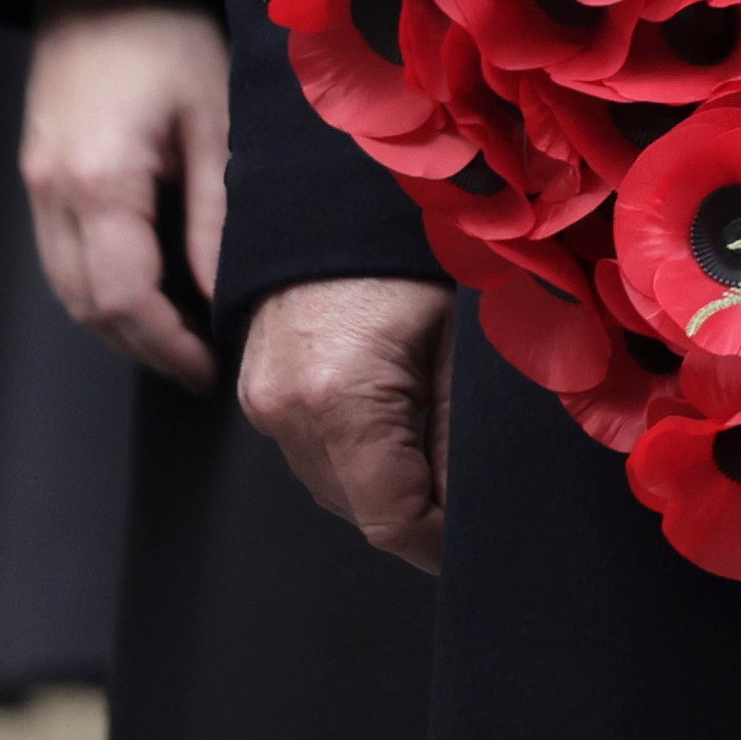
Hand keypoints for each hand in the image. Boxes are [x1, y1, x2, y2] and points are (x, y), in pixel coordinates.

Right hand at [17, 0, 228, 386]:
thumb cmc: (172, 37)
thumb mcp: (216, 124)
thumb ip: (216, 216)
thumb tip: (224, 295)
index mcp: (100, 183)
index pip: (124, 299)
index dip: (168, 345)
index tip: (211, 368)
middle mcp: (52, 196)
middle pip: (86, 307)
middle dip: (144, 345)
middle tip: (202, 363)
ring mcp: (34, 188)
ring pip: (66, 288)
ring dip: (119, 322)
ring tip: (182, 333)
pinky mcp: (35, 176)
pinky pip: (60, 256)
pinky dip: (100, 285)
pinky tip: (149, 285)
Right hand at [242, 275, 454, 569]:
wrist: (338, 196)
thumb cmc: (414, 251)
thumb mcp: (466, 335)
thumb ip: (467, 428)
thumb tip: (476, 505)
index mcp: (338, 398)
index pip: (390, 518)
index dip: (440, 544)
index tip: (481, 543)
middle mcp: (285, 411)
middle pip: (359, 509)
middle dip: (421, 513)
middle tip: (477, 497)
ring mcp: (263, 403)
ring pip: (335, 485)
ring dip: (389, 486)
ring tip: (446, 458)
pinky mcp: (259, 391)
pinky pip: (315, 452)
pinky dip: (360, 456)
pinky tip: (406, 427)